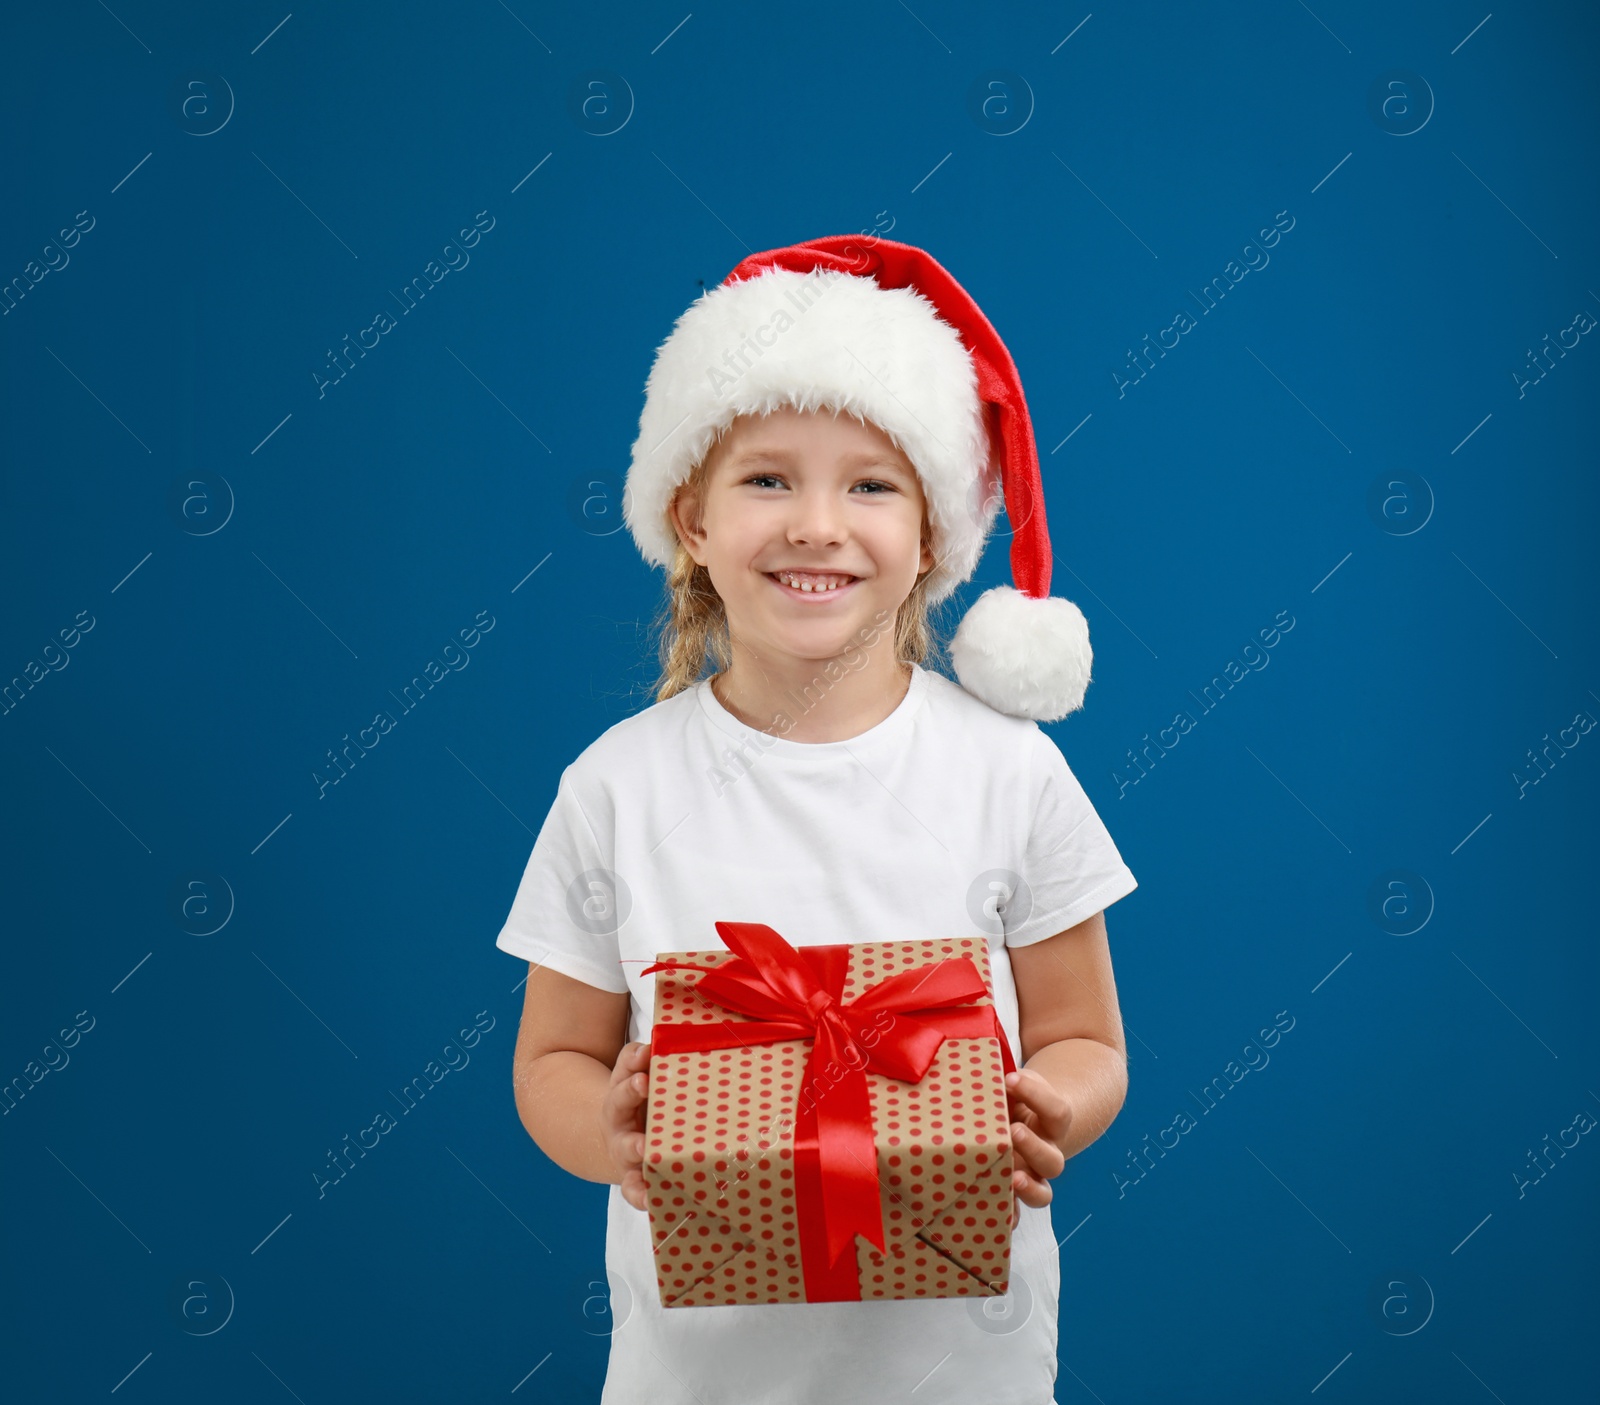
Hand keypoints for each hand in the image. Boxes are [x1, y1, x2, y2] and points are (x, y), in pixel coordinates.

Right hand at [602, 1040, 651, 1209]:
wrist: (620, 1142)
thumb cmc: (642, 1105)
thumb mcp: (636, 1077)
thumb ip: (640, 1060)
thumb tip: (654, 1045)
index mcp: (623, 1090)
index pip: (625, 1070)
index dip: (633, 1061)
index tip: (644, 1054)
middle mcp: (619, 1118)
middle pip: (619, 1102)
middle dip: (630, 1092)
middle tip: (642, 1083)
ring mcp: (625, 1150)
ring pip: (627, 1147)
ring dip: (636, 1146)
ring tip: (646, 1147)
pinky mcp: (633, 1179)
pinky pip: (634, 1189)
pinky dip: (641, 1195)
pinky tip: (651, 1200)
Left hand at [1004, 1068, 1070, 1226]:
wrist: (1022, 1116)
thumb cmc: (1013, 1096)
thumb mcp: (1013, 1082)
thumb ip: (1003, 1079)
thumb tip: (975, 1069)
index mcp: (1051, 1122)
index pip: (1056, 1111)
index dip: (1036, 1094)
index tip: (1011, 1078)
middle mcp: (1047, 1152)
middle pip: (1053, 1161)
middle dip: (1033, 1147)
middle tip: (1013, 1130)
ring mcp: (1032, 1177)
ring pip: (1042, 1193)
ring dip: (1027, 1187)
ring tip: (1011, 1176)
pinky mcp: (1014, 1193)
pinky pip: (1017, 1212)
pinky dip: (1007, 1216)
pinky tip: (990, 1213)